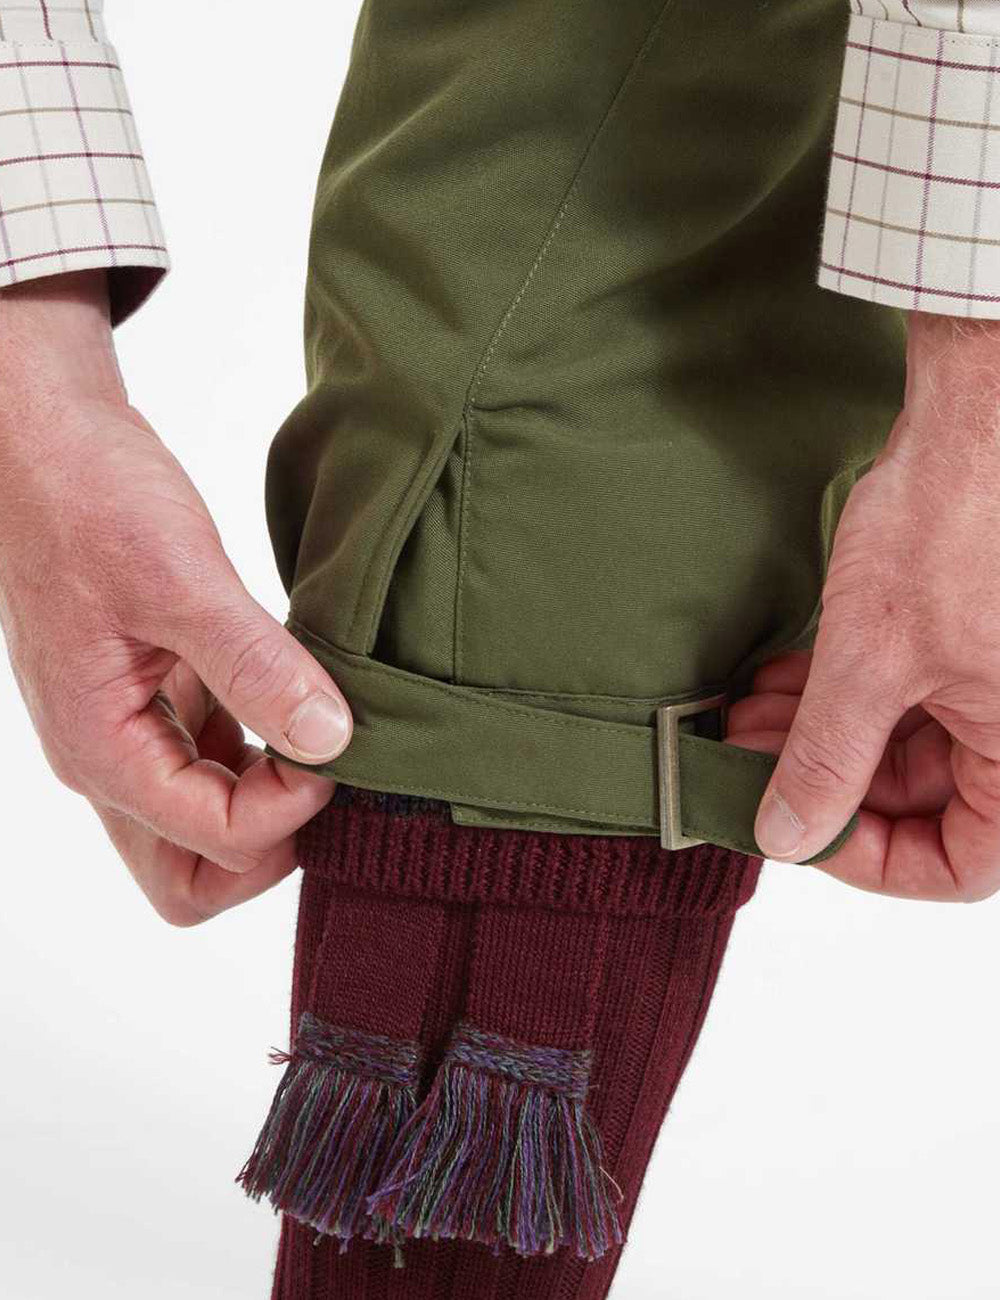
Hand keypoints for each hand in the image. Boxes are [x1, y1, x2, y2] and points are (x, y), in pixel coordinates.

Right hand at [0, 271, 352, 924]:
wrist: (46, 439)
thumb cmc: (90, 496)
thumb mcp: (180, 577)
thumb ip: (255, 664)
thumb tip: (330, 741)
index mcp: (102, 748)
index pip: (213, 840)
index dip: (289, 808)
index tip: (336, 740)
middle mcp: (110, 759)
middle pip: (194, 876)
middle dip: (269, 847)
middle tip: (326, 774)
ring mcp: (128, 734)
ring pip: (202, 830)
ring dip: (268, 804)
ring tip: (320, 735)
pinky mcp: (152, 701)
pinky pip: (210, 765)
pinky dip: (259, 757)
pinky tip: (295, 702)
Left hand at [728, 310, 999, 901]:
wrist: (977, 412)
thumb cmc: (955, 524)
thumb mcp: (875, 661)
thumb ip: (829, 760)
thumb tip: (787, 836)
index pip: (962, 863)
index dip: (874, 861)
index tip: (799, 830)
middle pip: (918, 801)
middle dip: (821, 781)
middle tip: (744, 764)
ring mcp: (985, 678)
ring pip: (896, 744)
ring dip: (816, 736)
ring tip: (744, 720)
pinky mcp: (957, 636)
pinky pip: (896, 692)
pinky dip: (835, 694)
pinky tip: (774, 681)